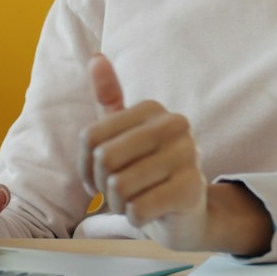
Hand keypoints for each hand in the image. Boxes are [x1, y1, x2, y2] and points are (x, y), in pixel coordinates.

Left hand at [78, 54, 211, 249]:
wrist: (186, 213)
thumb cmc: (148, 171)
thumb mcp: (125, 134)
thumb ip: (109, 98)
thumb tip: (95, 57)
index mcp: (153, 108)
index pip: (90, 137)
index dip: (84, 166)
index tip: (96, 178)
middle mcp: (175, 125)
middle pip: (105, 158)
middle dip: (102, 186)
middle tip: (116, 194)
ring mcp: (188, 156)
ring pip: (119, 186)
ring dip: (118, 205)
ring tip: (133, 202)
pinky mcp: (192, 189)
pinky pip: (138, 208)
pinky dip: (134, 218)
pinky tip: (148, 214)